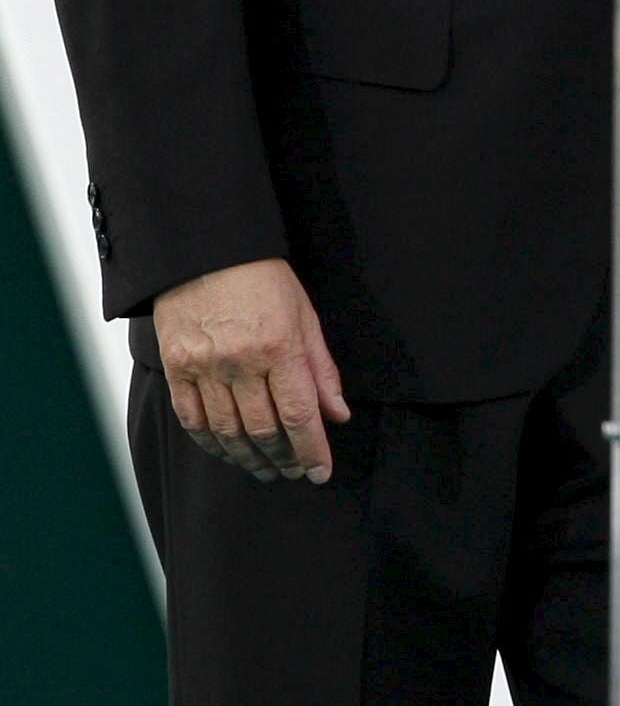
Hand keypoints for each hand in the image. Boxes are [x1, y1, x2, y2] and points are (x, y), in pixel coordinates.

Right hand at [151, 258, 349, 484]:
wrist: (206, 253)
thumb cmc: (263, 280)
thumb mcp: (305, 317)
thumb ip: (321, 369)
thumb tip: (337, 414)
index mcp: (279, 348)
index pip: (299, 415)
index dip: (312, 450)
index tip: (320, 472)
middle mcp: (240, 363)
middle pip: (264, 429)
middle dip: (283, 458)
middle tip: (294, 472)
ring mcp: (204, 368)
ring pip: (228, 432)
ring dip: (249, 458)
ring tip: (266, 470)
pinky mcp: (176, 369)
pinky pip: (192, 419)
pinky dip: (211, 443)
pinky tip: (228, 453)